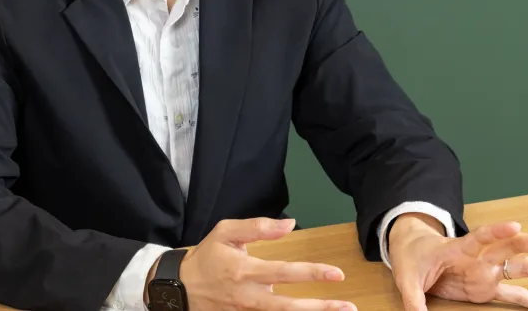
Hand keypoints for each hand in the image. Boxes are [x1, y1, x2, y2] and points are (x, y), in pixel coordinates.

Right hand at [152, 218, 356, 310]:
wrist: (180, 287)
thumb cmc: (207, 256)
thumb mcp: (226, 232)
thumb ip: (258, 227)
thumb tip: (290, 224)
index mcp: (245, 271)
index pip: (285, 273)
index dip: (312, 273)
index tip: (337, 274)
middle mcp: (248, 297)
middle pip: (289, 307)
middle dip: (320, 309)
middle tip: (348, 309)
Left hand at [388, 215, 527, 310]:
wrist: (414, 250)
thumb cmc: (412, 259)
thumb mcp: (406, 278)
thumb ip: (413, 300)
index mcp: (458, 249)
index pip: (480, 237)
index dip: (497, 231)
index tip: (517, 226)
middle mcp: (479, 258)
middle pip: (511, 248)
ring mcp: (487, 272)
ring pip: (522, 269)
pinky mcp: (488, 287)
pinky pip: (517, 295)